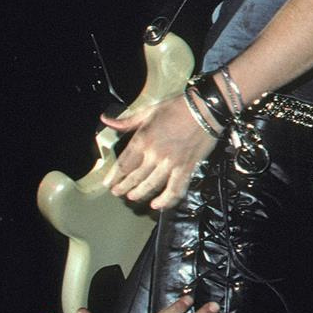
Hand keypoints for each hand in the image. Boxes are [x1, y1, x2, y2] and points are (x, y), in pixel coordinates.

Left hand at [101, 83, 219, 210]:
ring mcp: (171, 163)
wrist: (206, 109)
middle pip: (135, 177)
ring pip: (151, 185)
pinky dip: (167, 200)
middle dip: (123, 187)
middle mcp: (155, 154)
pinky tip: (158, 205)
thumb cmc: (177, 107)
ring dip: (140, 194)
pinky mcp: (187, 167)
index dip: (114, 176)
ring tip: (133, 197)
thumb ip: (127, 121)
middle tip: (118, 192)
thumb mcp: (149, 111)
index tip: (109, 183)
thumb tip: (106, 120)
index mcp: (143, 139)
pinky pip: (176, 189)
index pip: (124, 164)